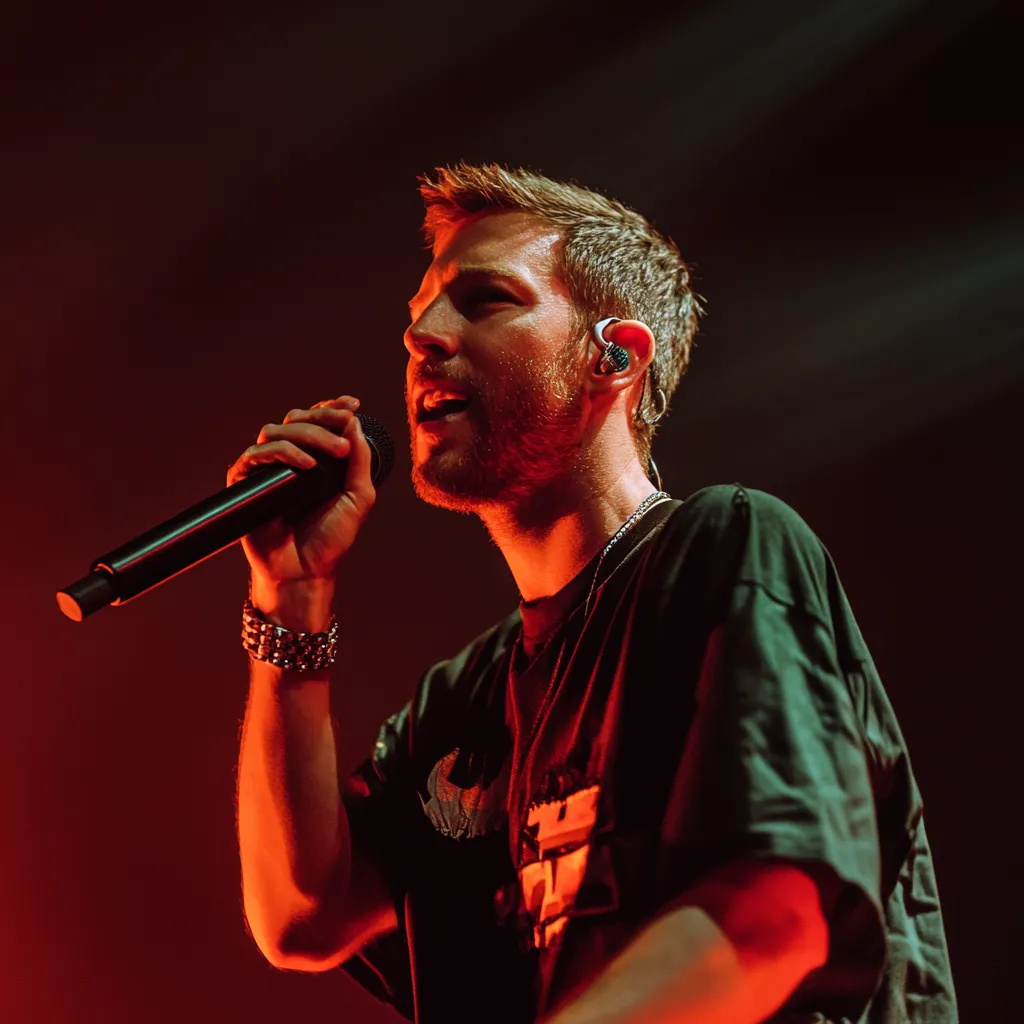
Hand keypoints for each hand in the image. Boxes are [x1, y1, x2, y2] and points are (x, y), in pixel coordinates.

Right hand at [226, 396, 375, 590]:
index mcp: (314, 459)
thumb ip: (359, 461)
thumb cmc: (330, 539)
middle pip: (297, 419)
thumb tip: (354, 423)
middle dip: (323, 418)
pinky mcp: (245, 483)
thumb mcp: (358, 497)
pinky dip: (282, 452)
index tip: (353, 404)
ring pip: (277, 430)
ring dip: (308, 434)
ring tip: (333, 452)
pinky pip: (257, 454)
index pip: (318, 422)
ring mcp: (265, 470)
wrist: (305, 572)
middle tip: (345, 430)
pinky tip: (306, 464)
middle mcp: (289, 460)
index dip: (332, 408)